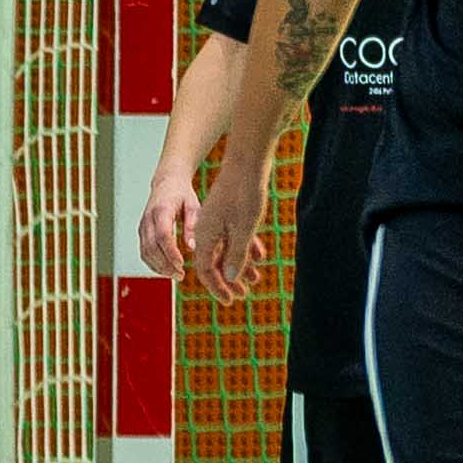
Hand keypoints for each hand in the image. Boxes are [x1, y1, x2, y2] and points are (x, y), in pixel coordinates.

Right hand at [132, 146, 212, 280]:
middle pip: (151, 247)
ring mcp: (142, 226)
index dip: (171, 252)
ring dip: (159, 267)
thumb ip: (193, 226)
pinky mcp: (142, 232)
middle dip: (165, 264)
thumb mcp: (194, 206)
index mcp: (161, 210)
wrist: (166, 183)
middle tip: (180, 275)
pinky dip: (153, 264)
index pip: (163, 236)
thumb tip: (192, 248)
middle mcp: (148, 219)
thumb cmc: (183, 194)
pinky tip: (166, 270)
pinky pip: (144, 252)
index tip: (182, 265)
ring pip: (145, 252)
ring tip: (175, 275)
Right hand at [184, 160, 270, 296]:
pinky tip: (258, 256)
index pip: (205, 269)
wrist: (248, 161)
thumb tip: (230, 279)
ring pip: (225, 250)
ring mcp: (217, 220)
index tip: (229, 301)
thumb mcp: (243, 229)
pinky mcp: (227, 213)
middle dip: (228, 281)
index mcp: (203, 234)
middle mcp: (206, 229)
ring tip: (255, 279)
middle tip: (242, 295)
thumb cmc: (245, 193)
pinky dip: (244, 249)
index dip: (217, 287)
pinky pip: (232, 237)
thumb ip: (235, 255)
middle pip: (213, 262)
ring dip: (239, 266)